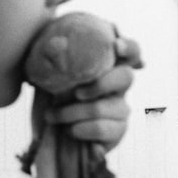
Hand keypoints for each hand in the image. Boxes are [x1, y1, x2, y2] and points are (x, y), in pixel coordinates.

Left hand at [44, 34, 141, 148]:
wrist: (48, 134)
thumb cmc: (51, 98)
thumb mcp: (47, 75)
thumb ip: (52, 56)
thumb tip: (56, 44)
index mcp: (106, 66)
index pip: (130, 51)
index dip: (129, 47)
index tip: (117, 46)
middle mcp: (118, 86)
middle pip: (126, 77)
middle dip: (100, 84)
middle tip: (77, 93)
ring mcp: (121, 109)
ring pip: (100, 107)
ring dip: (69, 113)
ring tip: (52, 115)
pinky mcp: (118, 131)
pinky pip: (100, 128)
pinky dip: (78, 129)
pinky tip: (69, 130)